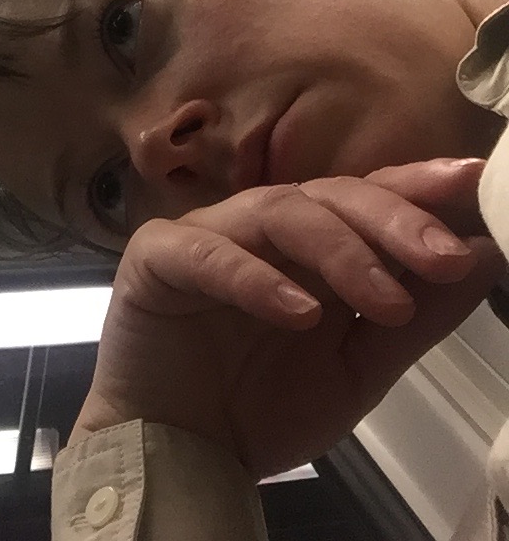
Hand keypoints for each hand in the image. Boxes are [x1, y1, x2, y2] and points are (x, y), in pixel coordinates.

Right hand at [70, 159, 504, 478]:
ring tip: (385, 300)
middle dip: (391, 220)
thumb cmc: (257, 406)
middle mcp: (259, 227)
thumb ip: (415, 317)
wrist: (174, 453)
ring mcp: (206, 234)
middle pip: (327, 195)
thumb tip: (481, 257)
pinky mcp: (156, 257)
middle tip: (443, 254)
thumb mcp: (357, 370)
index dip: (414, 186)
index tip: (470, 181)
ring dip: (338, 250)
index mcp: (307, 246)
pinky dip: (255, 277)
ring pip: (275, 212)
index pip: (364, 196)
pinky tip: (299, 310)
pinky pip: (206, 251)